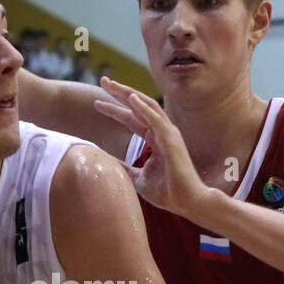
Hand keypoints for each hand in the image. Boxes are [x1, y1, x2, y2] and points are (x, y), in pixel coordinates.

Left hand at [94, 78, 207, 219]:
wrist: (187, 203)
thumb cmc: (168, 192)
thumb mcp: (138, 179)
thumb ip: (125, 168)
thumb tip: (108, 164)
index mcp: (156, 139)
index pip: (132, 119)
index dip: (115, 109)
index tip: (97, 103)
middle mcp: (162, 132)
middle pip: (139, 106)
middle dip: (120, 93)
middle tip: (103, 80)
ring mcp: (168, 134)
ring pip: (147, 106)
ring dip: (129, 94)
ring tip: (112, 85)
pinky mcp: (172, 140)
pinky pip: (156, 120)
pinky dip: (143, 108)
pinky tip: (131, 98)